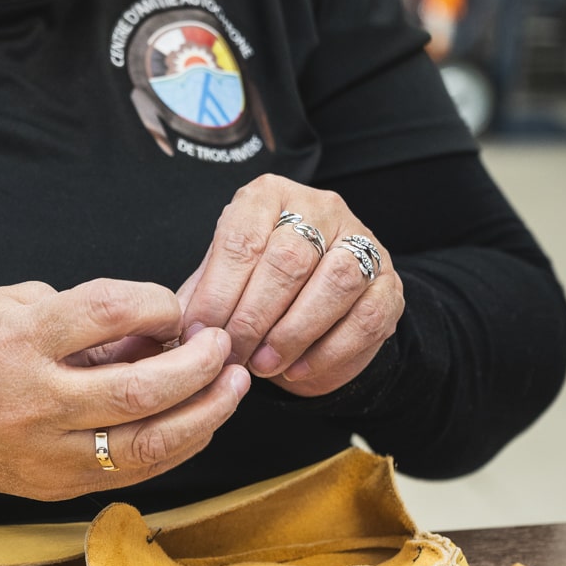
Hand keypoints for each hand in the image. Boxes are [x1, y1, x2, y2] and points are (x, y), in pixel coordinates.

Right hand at [0, 278, 249, 501]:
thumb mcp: (11, 303)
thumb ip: (83, 313)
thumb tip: (155, 327)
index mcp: (19, 340)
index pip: (105, 312)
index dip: (154, 304)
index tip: (171, 307)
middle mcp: (34, 400)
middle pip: (137, 391)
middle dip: (196, 367)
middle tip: (222, 346)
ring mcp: (48, 451)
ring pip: (145, 444)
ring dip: (203, 415)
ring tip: (233, 387)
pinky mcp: (59, 485)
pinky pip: (133, 471)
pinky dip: (177, 446)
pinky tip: (201, 422)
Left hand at [178, 175, 402, 397]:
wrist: (317, 303)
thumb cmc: (256, 285)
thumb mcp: (223, 280)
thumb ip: (203, 297)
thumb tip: (175, 331)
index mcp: (269, 196)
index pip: (242, 238)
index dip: (218, 291)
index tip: (199, 333)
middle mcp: (320, 208)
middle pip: (289, 259)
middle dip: (253, 316)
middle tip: (230, 355)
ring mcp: (362, 242)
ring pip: (335, 282)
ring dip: (292, 333)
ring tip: (262, 364)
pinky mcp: (390, 284)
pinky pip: (365, 318)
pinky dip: (328, 352)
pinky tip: (297, 370)